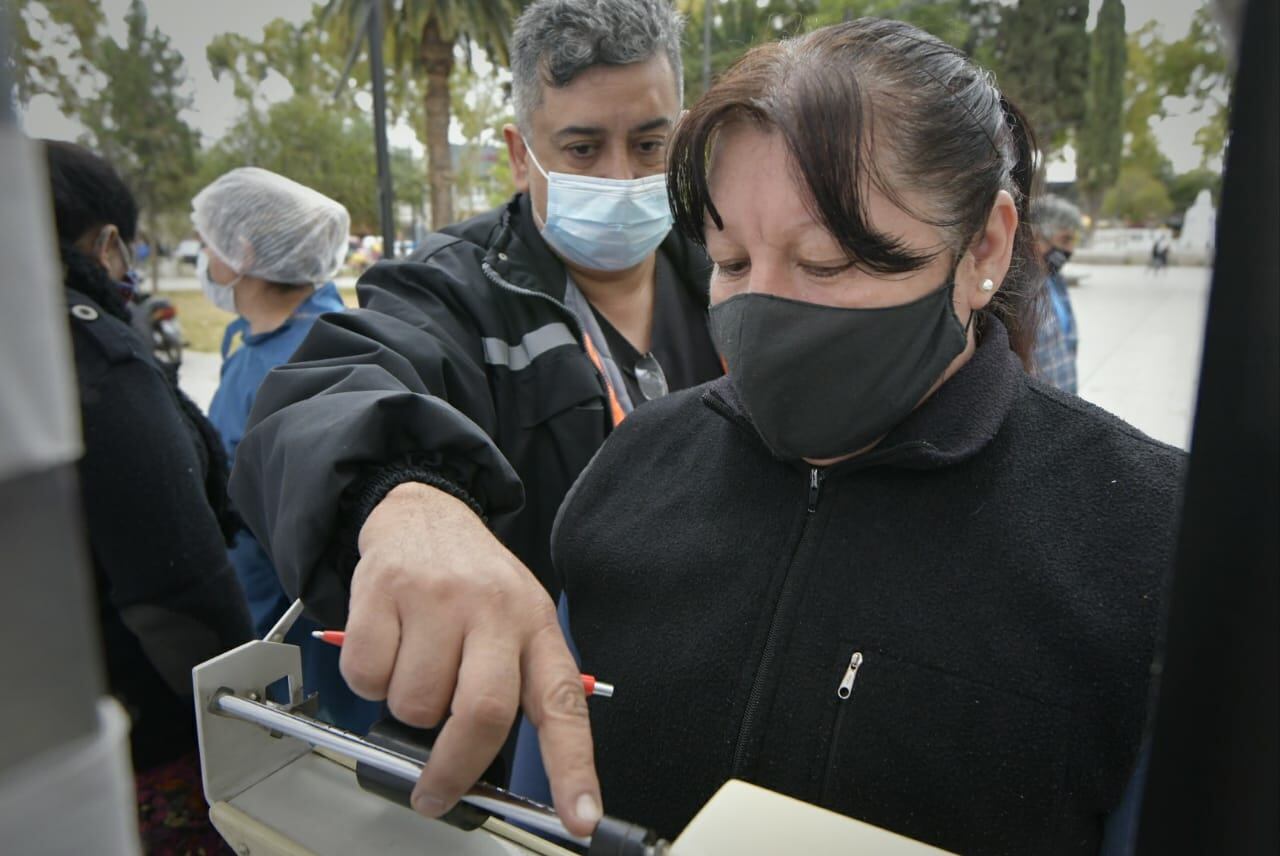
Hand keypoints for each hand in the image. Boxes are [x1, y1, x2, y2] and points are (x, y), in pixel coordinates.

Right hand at [342, 482, 601, 835]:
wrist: (423, 511)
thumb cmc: (472, 582)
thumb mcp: (513, 621)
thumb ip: (509, 687)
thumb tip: (479, 772)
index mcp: (535, 627)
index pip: (563, 707)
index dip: (572, 769)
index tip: (579, 819)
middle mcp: (494, 610)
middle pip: (482, 713)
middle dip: (453, 768)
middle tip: (436, 788)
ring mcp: (439, 597)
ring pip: (414, 703)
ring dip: (406, 709)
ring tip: (415, 669)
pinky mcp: (386, 589)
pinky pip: (367, 675)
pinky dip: (368, 681)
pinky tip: (387, 646)